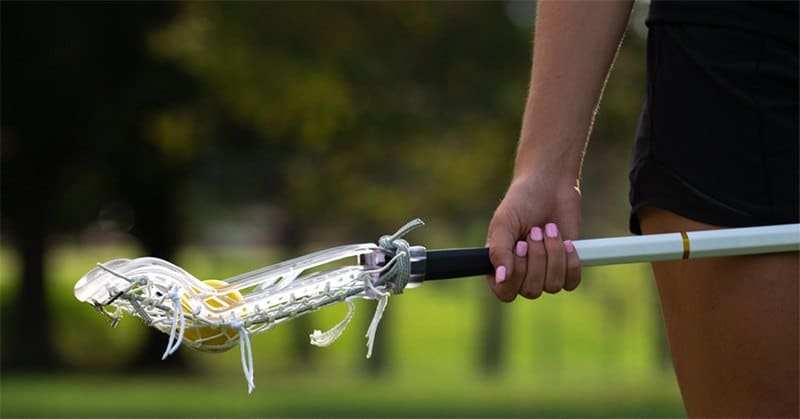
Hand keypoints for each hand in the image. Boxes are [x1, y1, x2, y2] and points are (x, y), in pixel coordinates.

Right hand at [486, 174, 581, 300]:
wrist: (550, 186)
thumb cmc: (521, 202)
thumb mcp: (504, 223)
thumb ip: (498, 251)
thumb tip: (500, 279)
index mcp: (500, 266)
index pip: (506, 293)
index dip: (516, 274)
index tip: (519, 246)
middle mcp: (522, 274)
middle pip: (532, 290)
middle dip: (537, 257)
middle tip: (535, 231)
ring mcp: (545, 273)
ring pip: (553, 285)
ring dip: (554, 254)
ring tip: (549, 229)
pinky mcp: (567, 268)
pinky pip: (571, 282)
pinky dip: (571, 261)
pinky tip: (566, 242)